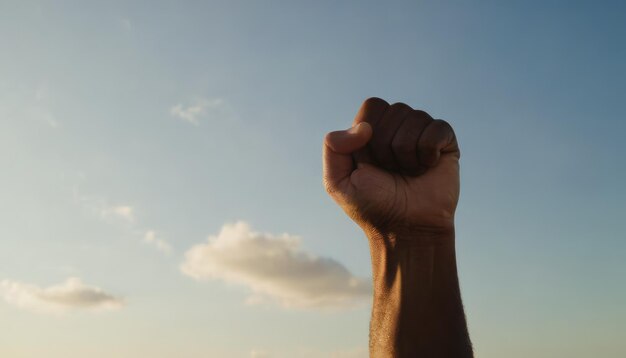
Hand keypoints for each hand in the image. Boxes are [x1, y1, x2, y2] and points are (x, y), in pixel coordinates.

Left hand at [323, 97, 459, 240]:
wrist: (406, 229)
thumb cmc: (372, 207)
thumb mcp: (337, 182)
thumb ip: (333, 147)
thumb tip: (364, 127)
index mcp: (371, 132)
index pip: (373, 106)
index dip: (370, 131)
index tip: (368, 161)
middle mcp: (397, 128)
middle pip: (394, 110)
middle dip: (386, 147)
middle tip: (390, 172)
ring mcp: (422, 134)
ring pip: (416, 118)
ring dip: (407, 153)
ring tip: (408, 173)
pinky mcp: (446, 143)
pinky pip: (438, 129)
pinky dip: (428, 152)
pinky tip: (426, 168)